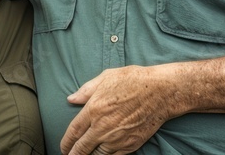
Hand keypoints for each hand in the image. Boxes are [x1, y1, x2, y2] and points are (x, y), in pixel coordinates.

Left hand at [60, 65, 179, 154]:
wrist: (160, 91)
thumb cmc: (133, 80)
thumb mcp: (105, 77)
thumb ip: (85, 91)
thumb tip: (71, 99)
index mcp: (93, 110)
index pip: (73, 132)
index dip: (66, 142)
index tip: (63, 147)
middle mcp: (103, 127)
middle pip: (82, 148)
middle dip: (73, 154)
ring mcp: (117, 138)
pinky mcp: (130, 145)